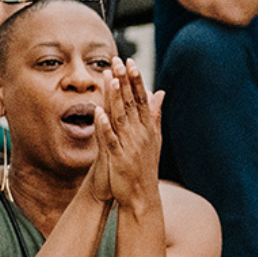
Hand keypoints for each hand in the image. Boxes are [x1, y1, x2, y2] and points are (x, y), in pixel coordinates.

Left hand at [97, 59, 163, 211]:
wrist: (141, 195)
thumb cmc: (144, 166)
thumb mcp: (152, 137)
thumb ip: (154, 114)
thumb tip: (159, 93)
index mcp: (147, 127)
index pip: (141, 98)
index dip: (135, 80)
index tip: (130, 61)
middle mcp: (141, 133)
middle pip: (131, 103)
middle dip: (125, 81)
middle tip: (118, 61)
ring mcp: (130, 145)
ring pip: (121, 117)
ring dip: (116, 97)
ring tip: (110, 78)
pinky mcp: (119, 157)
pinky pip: (110, 139)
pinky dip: (105, 126)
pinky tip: (99, 113)